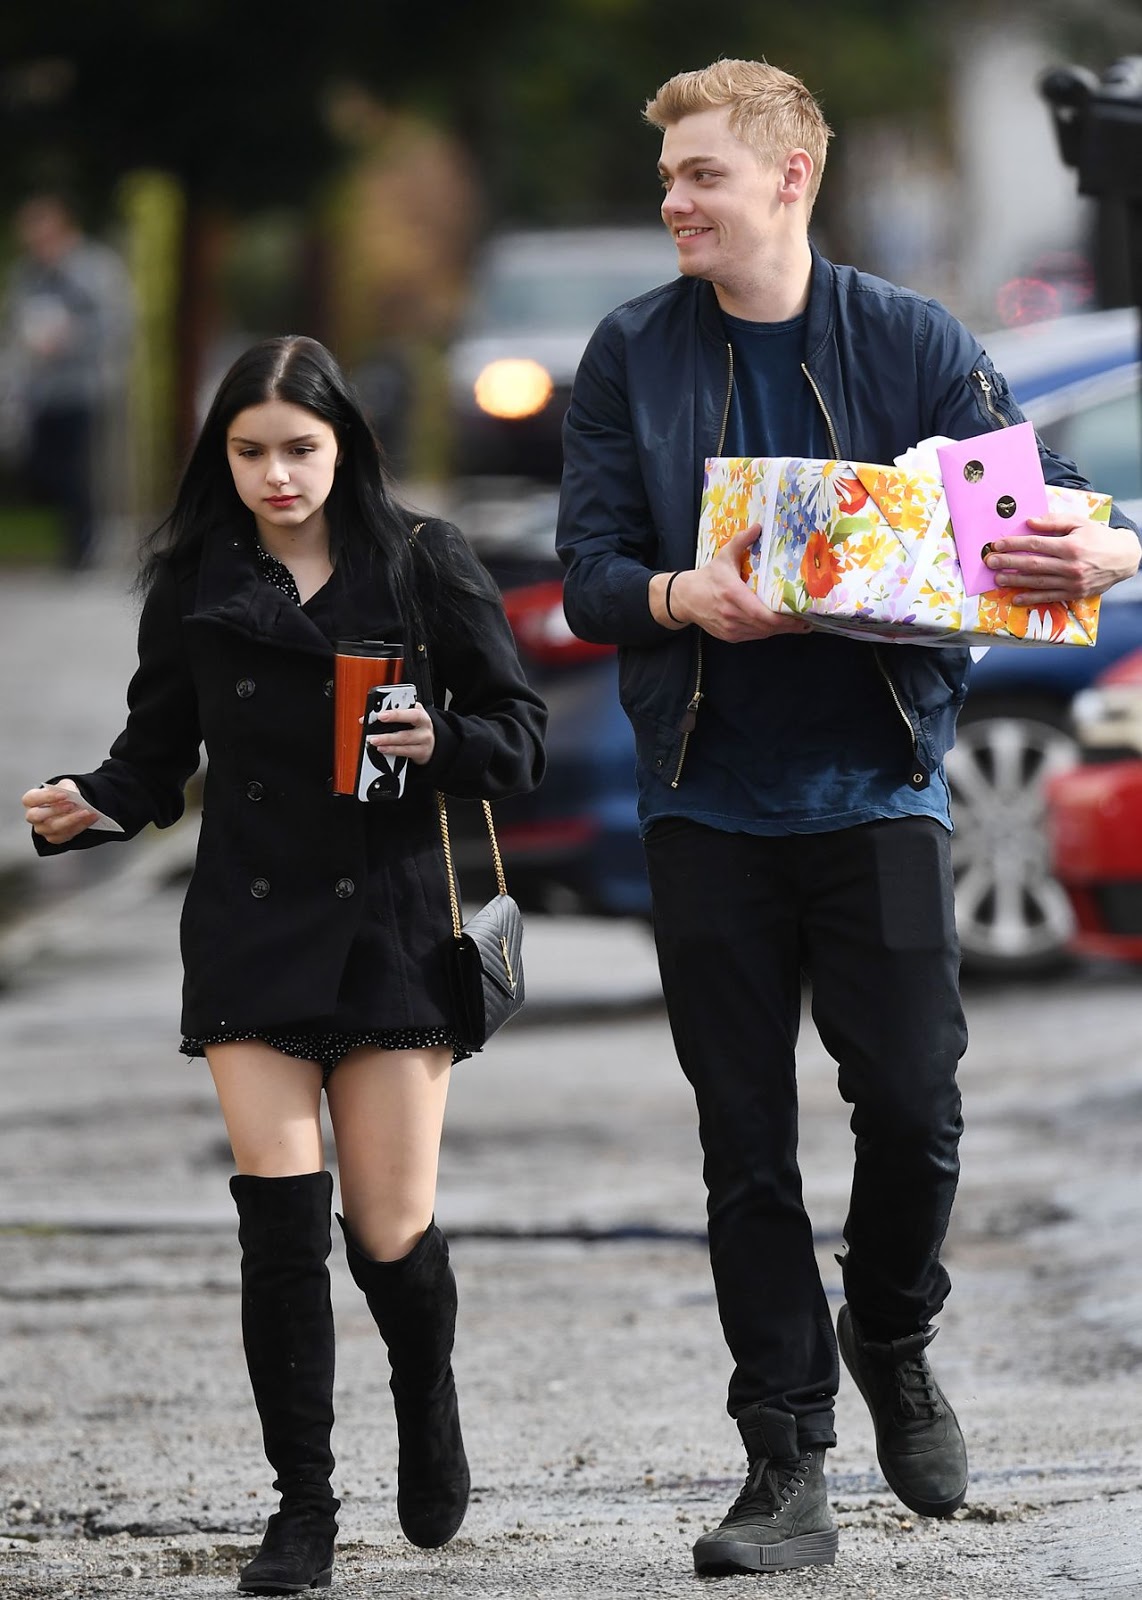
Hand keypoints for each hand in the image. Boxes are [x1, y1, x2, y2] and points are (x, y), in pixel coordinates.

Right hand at [21, 778, 97, 843]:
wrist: (69, 805)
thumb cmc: (62, 795)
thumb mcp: (64, 786)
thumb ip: (66, 788)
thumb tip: (72, 794)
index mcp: (31, 801)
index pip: (31, 799)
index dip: (46, 797)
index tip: (63, 794)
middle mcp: (33, 816)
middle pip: (38, 816)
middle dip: (56, 810)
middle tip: (72, 805)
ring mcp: (42, 829)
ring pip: (54, 828)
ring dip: (71, 820)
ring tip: (85, 812)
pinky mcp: (54, 838)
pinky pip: (66, 834)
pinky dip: (81, 826)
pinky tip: (90, 818)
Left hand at [366, 702, 436, 765]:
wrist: (432, 739)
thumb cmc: (416, 725)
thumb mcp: (408, 714)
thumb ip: (391, 713)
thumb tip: (366, 718)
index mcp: (420, 713)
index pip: (410, 712)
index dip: (395, 714)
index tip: (380, 715)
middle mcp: (424, 727)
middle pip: (407, 732)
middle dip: (389, 734)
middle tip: (373, 735)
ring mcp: (424, 741)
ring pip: (405, 742)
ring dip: (388, 743)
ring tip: (375, 742)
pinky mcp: (422, 752)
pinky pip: (406, 752)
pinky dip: (393, 751)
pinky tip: (383, 749)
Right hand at [666, 525, 812, 641]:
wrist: (685, 598)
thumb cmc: (707, 577)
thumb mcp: (724, 556)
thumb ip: (741, 541)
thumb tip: (759, 526)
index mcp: (733, 595)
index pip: (762, 614)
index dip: (783, 620)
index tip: (800, 617)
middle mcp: (732, 615)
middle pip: (766, 627)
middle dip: (787, 627)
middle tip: (805, 622)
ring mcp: (730, 628)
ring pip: (761, 634)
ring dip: (778, 631)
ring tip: (796, 625)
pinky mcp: (729, 636)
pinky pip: (753, 637)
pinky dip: (765, 632)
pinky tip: (776, 627)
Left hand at [985, 514, 1140, 604]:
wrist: (1124, 558)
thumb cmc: (1099, 537)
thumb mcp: (1080, 523)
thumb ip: (1054, 522)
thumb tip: (1029, 522)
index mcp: (1070, 546)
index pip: (1035, 544)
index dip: (1014, 544)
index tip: (997, 544)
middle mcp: (1070, 566)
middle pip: (1032, 564)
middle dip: (1008, 563)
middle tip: (990, 562)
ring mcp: (1072, 582)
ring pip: (1037, 582)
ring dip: (1015, 581)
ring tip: (997, 578)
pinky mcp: (1074, 593)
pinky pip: (1048, 597)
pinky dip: (1031, 599)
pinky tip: (1016, 598)